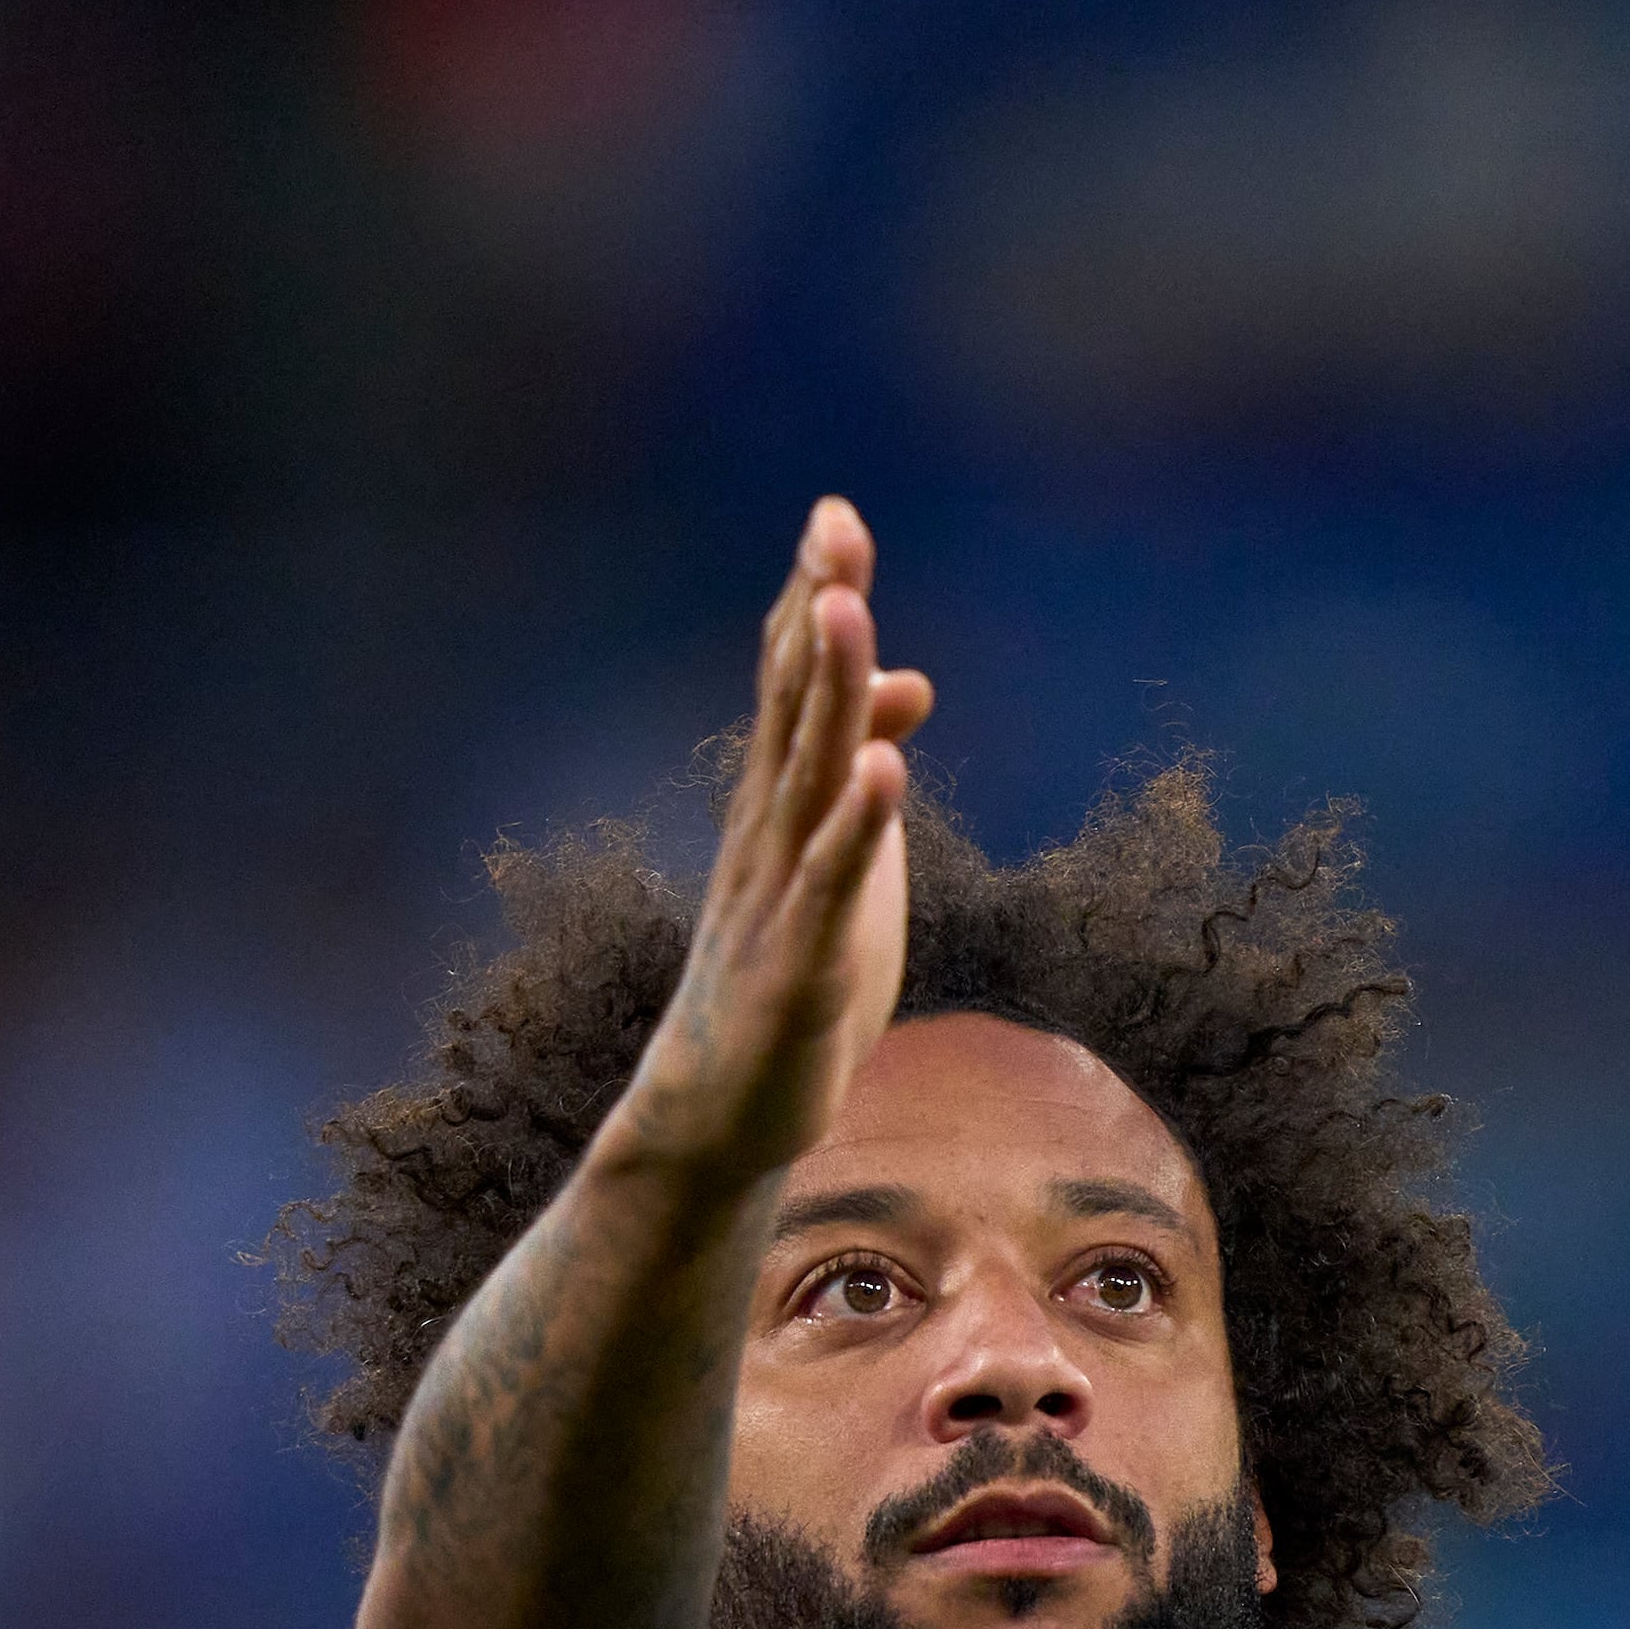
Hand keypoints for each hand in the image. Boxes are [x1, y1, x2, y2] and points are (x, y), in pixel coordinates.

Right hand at [622, 497, 933, 1180]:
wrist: (721, 1112)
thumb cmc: (788, 976)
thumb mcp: (844, 860)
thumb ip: (866, 767)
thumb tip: (908, 682)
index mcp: (777, 806)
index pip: (792, 683)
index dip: (814, 600)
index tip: (834, 516)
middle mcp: (766, 834)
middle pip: (793, 707)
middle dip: (816, 616)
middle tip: (833, 526)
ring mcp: (777, 897)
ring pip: (807, 780)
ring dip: (826, 697)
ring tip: (848, 615)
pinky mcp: (799, 966)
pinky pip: (829, 888)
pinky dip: (856, 829)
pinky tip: (884, 772)